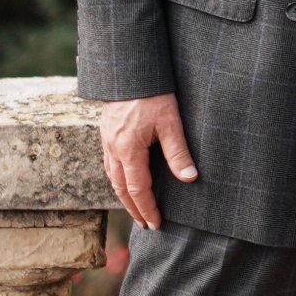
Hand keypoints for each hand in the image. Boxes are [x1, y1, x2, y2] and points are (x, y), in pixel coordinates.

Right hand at [99, 93, 197, 229]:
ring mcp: (107, 141)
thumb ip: (178, 152)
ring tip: (136, 208)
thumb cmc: (152, 94)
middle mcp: (113, 149)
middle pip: (120, 188)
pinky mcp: (106, 132)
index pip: (137, 189)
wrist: (128, 70)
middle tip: (145, 224)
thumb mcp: (170, 122)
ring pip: (112, 176)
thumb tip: (189, 178)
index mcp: (128, 150)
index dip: (147, 209)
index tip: (156, 224)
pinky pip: (109, 164)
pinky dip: (117, 178)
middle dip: (133, 209)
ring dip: (124, 196)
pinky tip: (125, 180)